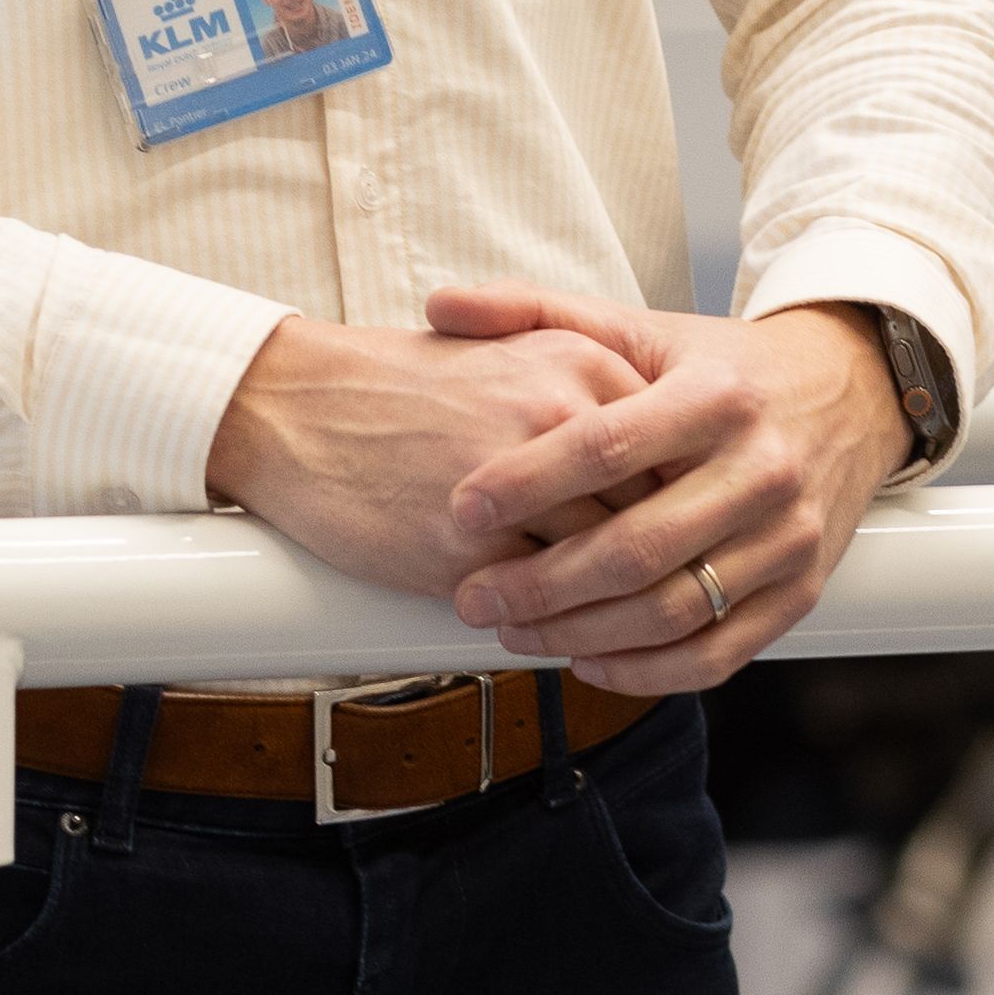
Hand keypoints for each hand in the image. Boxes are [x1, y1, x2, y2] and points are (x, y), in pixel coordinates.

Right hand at [204, 313, 649, 598]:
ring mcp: (521, 484)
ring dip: (620, 610)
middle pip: (659, 514)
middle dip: (670, 564)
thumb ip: (585, 404)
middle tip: (676, 595)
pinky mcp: (472, 546)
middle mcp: (561, 414)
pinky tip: (553, 635)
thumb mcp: (506, 359)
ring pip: (611, 570)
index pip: (678, 454)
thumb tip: (655, 475)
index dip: (693, 508)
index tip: (698, 537)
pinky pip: (545, 606)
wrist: (296, 405)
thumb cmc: (396, 388)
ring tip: (619, 631)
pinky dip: (558, 628)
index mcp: (580, 361)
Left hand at [425, 288, 912, 688]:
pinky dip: (646, 670)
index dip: (528, 480)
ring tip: (511, 631)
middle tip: (471, 596)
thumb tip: (440, 308)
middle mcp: (760, 470)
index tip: (462, 506)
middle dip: (541, 581)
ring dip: (581, 632)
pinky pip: (718, 654)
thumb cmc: (715, 367)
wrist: (846, 395)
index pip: (608, 446)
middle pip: (636, 546)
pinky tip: (584, 658)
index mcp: (714, 396)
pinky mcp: (802, 591)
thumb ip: (534, 311)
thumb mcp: (636, 327)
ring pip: (672, 610)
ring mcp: (787, 539)